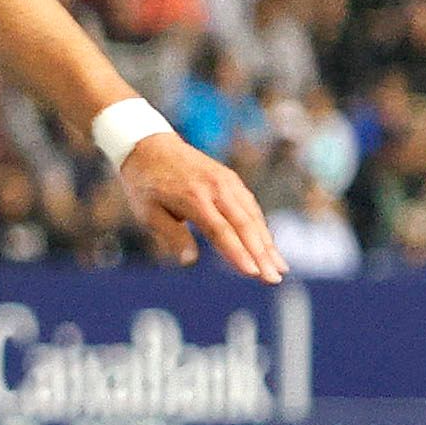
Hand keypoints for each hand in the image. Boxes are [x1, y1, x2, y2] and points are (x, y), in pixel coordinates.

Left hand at [118, 134, 284, 281]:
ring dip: (268, 244)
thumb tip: (190, 261)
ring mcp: (226, 181)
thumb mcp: (148, 212)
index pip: (221, 231)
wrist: (150, 145)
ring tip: (280, 268)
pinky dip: (261, 227)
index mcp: (194, 198)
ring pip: (252, 216)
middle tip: (274, 279)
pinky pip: (250, 206)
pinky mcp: (231, 179)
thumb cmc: (145, 183)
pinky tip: (268, 246)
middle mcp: (216, 188)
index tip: (253, 273)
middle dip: (262, 255)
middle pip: (244, 225)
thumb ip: (171, 235)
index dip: (238, 254)